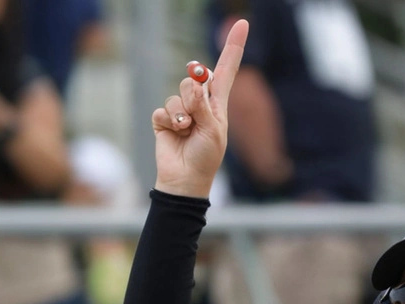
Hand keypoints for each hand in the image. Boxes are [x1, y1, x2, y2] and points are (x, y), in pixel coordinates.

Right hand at [152, 19, 247, 197]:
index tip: (242, 23)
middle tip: (196, 114)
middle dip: (194, 93)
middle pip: (194, 78)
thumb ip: (203, 106)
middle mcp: (200, 102)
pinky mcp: (164, 118)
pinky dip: (168, 122)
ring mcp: (181, 109)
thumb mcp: (213, 132)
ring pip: (177, 94)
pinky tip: (173, 135)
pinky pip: (163, 109)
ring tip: (186, 132)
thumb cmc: (206, 157)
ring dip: (182, 114)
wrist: (185, 179)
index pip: (226, 69)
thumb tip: (192, 85)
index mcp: (219, 104)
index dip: (233, 46)